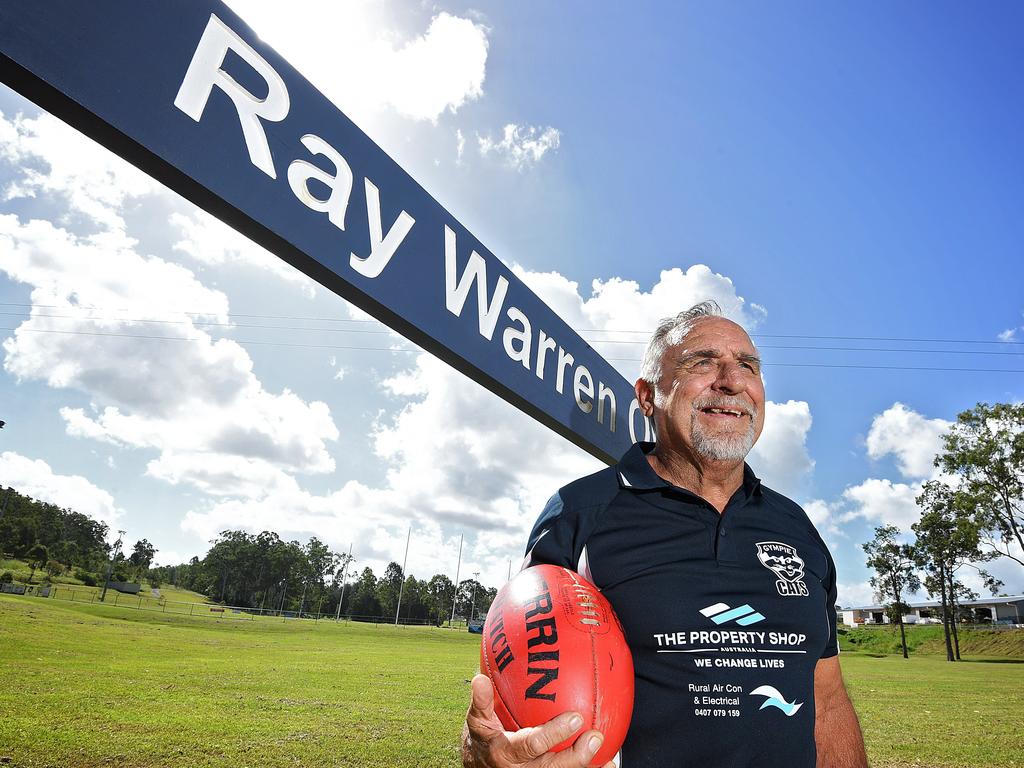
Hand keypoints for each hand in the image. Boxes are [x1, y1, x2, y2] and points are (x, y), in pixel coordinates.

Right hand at [461, 674, 610, 767]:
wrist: (478, 767)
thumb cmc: (483, 739)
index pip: (532, 744)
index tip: (574, 717)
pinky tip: (606, 764)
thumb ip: (481, 700)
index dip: (554, 734)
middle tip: (595, 737)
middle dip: (576, 756)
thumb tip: (480, 678)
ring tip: (607, 757)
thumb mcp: (477, 720)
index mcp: (506, 752)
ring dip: (587, 767)